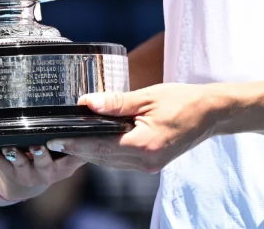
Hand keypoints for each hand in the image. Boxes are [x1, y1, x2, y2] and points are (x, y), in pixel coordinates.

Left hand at [0, 145, 85, 201]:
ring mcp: (28, 173)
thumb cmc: (50, 160)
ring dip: (15, 155)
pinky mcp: (9, 171)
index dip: (74, 149)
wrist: (25, 184)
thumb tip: (95, 116)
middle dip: (42, 155)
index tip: (70, 139)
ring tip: (9, 148)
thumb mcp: (66, 157)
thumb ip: (76, 141)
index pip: (74, 157)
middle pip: (46, 163)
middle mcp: (48, 172)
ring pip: (21, 164)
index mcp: (65, 166)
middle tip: (38, 146)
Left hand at [44, 84, 219, 172]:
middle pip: (102, 158)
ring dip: (91, 152)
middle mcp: (145, 161)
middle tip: (54, 141)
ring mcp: (149, 166)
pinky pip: (122, 161)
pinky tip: (95, 141)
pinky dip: (107, 152)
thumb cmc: (181, 100)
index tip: (55, 139)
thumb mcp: (147, 96)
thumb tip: (87, 103)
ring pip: (110, 162)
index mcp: (144, 145)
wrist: (210, 113)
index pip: (100, 146)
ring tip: (68, 141)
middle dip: (78, 149)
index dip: (76, 143)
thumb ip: (115, 102)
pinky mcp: (152, 163)